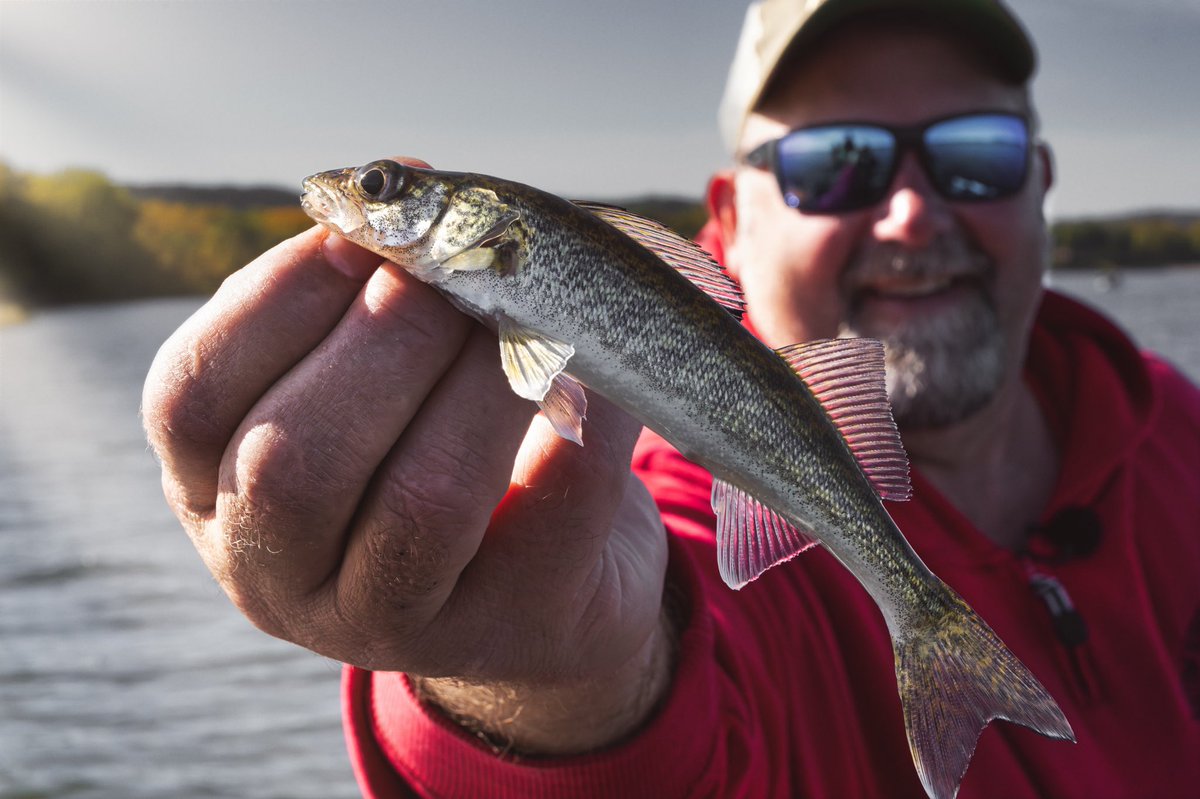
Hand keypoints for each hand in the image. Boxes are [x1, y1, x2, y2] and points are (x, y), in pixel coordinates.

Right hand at [141, 159, 672, 752]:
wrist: (542, 584)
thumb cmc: (437, 448)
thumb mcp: (368, 382)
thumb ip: (366, 303)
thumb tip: (413, 189)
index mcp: (210, 493)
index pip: (192, 399)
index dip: (277, 299)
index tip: (364, 235)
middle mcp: (275, 575)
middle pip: (293, 462)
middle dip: (384, 344)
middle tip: (453, 282)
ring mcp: (384, 624)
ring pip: (419, 507)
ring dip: (481, 388)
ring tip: (523, 325)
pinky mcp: (500, 635)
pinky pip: (548, 527)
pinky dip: (586, 435)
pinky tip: (600, 380)